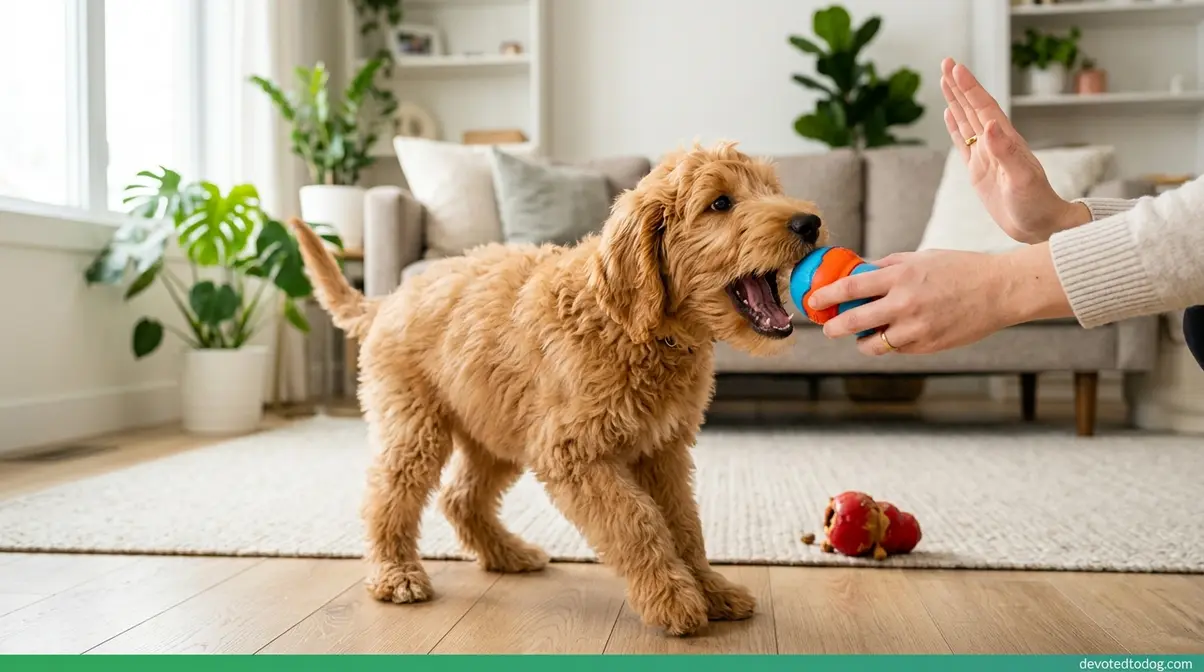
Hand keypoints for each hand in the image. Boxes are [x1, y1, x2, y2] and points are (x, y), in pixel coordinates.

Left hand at [807, 246, 1071, 355]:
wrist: (1000, 290)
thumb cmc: (961, 269)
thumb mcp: (921, 259)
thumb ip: (888, 267)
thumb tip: (859, 271)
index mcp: (901, 277)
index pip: (852, 287)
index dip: (827, 295)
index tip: (813, 300)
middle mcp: (905, 304)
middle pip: (855, 321)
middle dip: (834, 327)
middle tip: (828, 327)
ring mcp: (916, 329)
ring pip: (873, 344)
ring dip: (861, 341)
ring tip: (860, 335)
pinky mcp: (928, 346)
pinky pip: (897, 349)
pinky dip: (888, 344)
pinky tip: (890, 336)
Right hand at [941, 58, 1089, 243]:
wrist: (1039, 225)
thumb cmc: (1035, 204)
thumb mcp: (1022, 179)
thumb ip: (1006, 152)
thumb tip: (989, 126)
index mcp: (1005, 141)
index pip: (984, 107)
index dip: (969, 88)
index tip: (955, 68)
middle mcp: (995, 143)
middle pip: (974, 107)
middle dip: (960, 85)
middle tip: (946, 62)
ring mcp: (986, 155)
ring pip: (967, 120)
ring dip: (956, 100)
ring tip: (944, 80)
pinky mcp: (979, 169)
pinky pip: (963, 142)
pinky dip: (955, 126)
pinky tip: (949, 114)